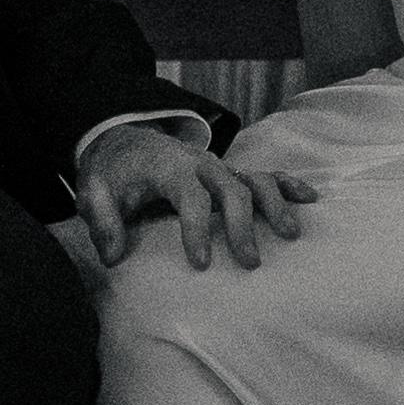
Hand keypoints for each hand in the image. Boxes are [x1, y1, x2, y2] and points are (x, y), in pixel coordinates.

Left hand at [75, 129, 319, 274]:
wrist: (125, 141)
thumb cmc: (112, 173)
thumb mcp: (94, 192)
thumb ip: (101, 221)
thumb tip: (112, 256)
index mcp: (168, 168)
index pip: (188, 195)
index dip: (195, 228)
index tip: (200, 263)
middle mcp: (200, 164)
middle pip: (230, 188)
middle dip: (242, 224)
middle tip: (249, 262)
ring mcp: (219, 166)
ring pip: (254, 178)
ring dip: (275, 203)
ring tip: (290, 234)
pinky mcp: (230, 172)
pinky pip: (265, 174)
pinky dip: (288, 184)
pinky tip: (310, 200)